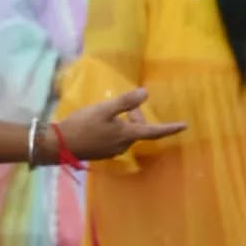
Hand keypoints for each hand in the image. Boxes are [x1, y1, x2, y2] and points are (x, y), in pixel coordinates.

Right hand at [54, 89, 186, 161]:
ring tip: (109, 110)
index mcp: (127, 135)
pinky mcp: (103, 152)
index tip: (184, 125)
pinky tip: (100, 121)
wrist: (61, 145)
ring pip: (126, 133)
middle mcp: (123, 145)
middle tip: (125, 102)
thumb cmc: (83, 124)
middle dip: (136, 115)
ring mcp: (113, 151)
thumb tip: (146, 93)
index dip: (170, 128)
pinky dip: (115, 128)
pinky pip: (116, 137)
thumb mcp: (104, 109)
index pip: (154, 131)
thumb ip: (125, 102)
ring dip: (124, 121)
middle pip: (138, 129)